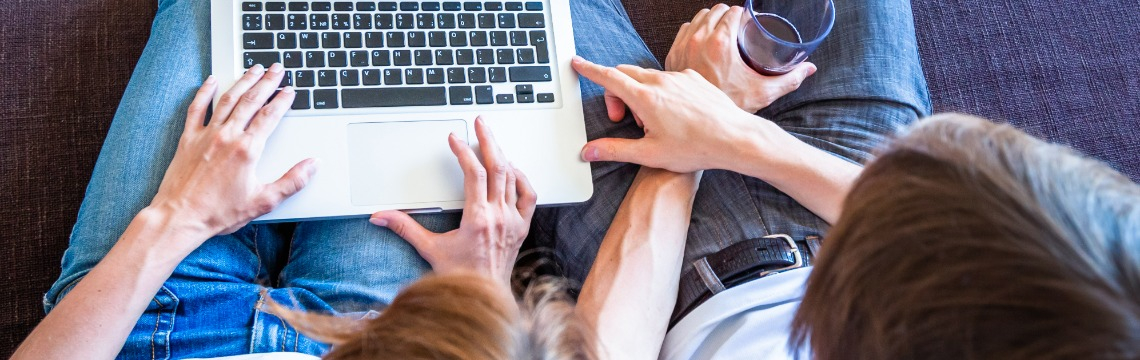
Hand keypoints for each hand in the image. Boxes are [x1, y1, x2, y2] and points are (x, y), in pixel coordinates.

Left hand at [149, 63, 317, 239]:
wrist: (180, 217)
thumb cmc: (218, 212)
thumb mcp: (263, 201)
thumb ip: (292, 181)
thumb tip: (313, 165)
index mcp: (247, 150)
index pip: (270, 116)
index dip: (282, 100)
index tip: (290, 90)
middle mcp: (227, 136)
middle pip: (251, 101)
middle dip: (266, 82)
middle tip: (276, 69)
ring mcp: (206, 134)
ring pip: (227, 99)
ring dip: (242, 82)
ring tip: (253, 69)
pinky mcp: (188, 139)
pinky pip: (197, 108)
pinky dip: (204, 92)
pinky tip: (211, 81)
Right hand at [369, 118, 537, 285]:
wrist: (484, 295)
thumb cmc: (460, 275)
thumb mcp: (429, 249)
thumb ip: (404, 228)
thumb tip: (379, 216)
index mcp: (477, 219)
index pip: (474, 174)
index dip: (464, 151)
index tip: (454, 138)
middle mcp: (499, 217)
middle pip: (498, 167)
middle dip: (488, 140)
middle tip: (481, 122)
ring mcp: (514, 221)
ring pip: (513, 177)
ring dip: (503, 155)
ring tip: (492, 140)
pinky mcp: (522, 227)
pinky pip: (529, 195)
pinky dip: (521, 178)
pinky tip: (513, 169)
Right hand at [573, 56, 764, 172]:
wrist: (735, 138)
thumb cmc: (695, 149)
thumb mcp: (648, 154)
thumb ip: (614, 150)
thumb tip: (588, 151)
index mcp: (645, 98)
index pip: (608, 77)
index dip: (589, 70)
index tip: (577, 63)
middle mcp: (660, 81)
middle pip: (625, 74)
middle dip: (616, 92)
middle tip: (623, 120)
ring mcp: (679, 77)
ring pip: (647, 76)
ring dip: (639, 94)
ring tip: (652, 123)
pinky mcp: (694, 78)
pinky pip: (669, 78)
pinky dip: (661, 91)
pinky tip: (673, 115)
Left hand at [664, 4, 815, 112]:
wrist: (704, 127)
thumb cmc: (733, 109)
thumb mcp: (764, 92)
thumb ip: (790, 79)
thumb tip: (810, 68)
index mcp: (720, 43)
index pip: (732, 11)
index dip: (742, 13)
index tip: (747, 22)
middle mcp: (698, 41)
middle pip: (714, 11)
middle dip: (727, 15)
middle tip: (737, 26)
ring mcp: (683, 48)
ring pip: (697, 19)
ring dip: (710, 20)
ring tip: (721, 30)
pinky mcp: (673, 58)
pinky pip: (683, 32)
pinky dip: (693, 31)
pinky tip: (702, 38)